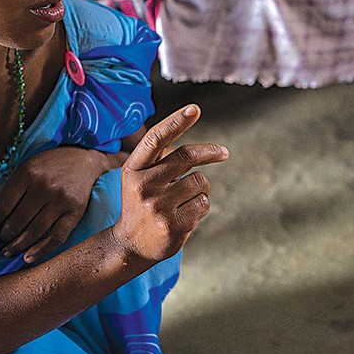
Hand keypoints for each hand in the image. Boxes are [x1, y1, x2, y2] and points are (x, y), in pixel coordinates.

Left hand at [0, 145, 127, 262]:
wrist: (83, 159)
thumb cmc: (49, 166)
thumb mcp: (26, 167)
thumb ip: (11, 189)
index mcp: (26, 173)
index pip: (2, 206)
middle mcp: (43, 187)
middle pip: (17, 221)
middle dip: (3, 237)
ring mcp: (60, 200)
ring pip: (34, 231)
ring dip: (17, 246)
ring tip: (8, 251)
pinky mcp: (75, 211)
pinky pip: (56, 237)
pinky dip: (41, 250)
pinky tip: (28, 257)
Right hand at [115, 105, 227, 262]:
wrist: (130, 245)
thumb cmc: (140, 203)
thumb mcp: (139, 177)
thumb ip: (159, 158)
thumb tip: (194, 140)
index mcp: (133, 169)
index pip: (156, 139)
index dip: (176, 122)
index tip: (195, 109)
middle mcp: (143, 186)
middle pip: (186, 156)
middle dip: (210, 152)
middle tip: (223, 152)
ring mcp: (158, 207)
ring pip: (200, 182)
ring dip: (201, 188)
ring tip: (185, 200)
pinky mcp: (174, 226)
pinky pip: (203, 204)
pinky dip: (201, 206)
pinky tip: (185, 215)